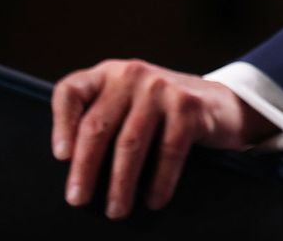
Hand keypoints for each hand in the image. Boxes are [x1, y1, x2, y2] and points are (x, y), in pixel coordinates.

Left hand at [51, 59, 276, 219]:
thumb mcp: (130, 102)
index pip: (71, 90)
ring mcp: (161, 88)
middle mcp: (133, 74)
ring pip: (130, 143)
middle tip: (78, 199)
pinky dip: (160, 181)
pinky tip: (154, 200)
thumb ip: (103, 117)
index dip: (60, 124)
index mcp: (109, 73)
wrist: (221, 103)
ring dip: (121, 183)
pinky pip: (168, 151)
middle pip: (97, 125)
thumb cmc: (163, 112)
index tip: (61, 157)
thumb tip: (73, 170)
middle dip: (85, 168)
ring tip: (116, 209)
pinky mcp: (188, 106)